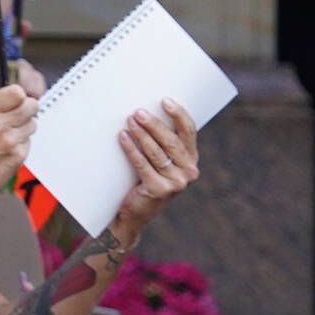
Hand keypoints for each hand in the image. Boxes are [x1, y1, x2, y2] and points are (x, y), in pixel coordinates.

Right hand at [0, 81, 41, 209]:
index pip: (17, 91)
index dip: (16, 96)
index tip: (12, 102)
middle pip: (31, 105)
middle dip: (26, 110)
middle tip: (15, 117)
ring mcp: (10, 140)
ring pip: (33, 123)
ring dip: (24, 128)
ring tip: (6, 136)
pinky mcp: (18, 155)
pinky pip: (29, 141)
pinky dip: (21, 144)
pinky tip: (6, 150)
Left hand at [114, 98, 200, 233]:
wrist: (134, 214)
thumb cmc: (144, 181)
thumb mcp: (159, 162)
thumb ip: (161, 143)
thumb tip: (144, 112)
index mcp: (191, 160)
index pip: (189, 132)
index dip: (178, 115)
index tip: (165, 101)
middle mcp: (189, 172)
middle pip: (172, 141)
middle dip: (154, 124)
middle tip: (138, 112)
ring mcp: (176, 183)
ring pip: (157, 152)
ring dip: (141, 134)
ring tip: (129, 121)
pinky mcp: (160, 190)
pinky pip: (143, 164)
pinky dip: (131, 149)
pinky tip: (123, 137)